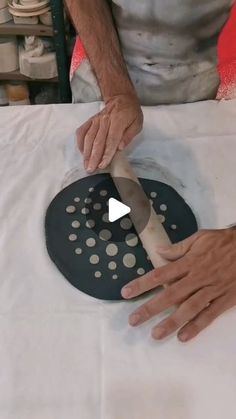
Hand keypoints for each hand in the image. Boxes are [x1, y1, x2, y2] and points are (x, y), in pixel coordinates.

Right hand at [76, 94, 142, 172]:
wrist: (121, 97)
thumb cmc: (131, 112)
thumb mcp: (137, 123)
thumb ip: (129, 135)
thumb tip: (120, 147)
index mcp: (118, 122)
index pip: (111, 140)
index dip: (106, 154)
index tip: (102, 165)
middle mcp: (105, 121)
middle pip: (98, 141)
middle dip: (94, 157)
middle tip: (91, 169)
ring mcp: (96, 120)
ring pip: (88, 138)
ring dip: (86, 153)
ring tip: (86, 165)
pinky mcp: (90, 120)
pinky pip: (82, 131)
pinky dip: (80, 142)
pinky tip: (82, 152)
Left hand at [121, 229, 235, 341]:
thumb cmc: (224, 241)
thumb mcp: (200, 238)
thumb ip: (179, 247)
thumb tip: (159, 251)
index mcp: (189, 261)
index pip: (160, 273)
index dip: (142, 284)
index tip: (126, 292)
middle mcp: (198, 277)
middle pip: (170, 294)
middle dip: (151, 308)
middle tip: (134, 320)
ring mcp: (212, 289)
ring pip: (189, 308)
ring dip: (172, 322)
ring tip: (156, 335)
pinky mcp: (225, 299)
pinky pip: (210, 315)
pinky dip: (197, 326)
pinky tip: (184, 337)